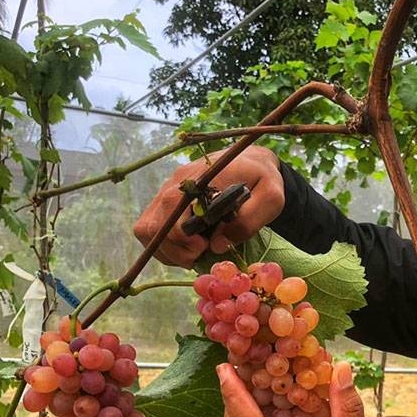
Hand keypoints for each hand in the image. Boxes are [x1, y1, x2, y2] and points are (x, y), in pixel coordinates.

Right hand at [134, 146, 284, 268]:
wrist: (252, 162)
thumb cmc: (263, 180)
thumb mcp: (270, 199)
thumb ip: (249, 221)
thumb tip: (217, 244)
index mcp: (201, 177)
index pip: (173, 207)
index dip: (181, 236)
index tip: (204, 247)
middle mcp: (177, 182)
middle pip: (154, 224)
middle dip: (174, 249)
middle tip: (199, 255)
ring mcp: (167, 190)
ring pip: (146, 228)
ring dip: (166, 250)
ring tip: (192, 254)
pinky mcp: (165, 200)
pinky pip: (148, 228)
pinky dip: (163, 245)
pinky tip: (185, 249)